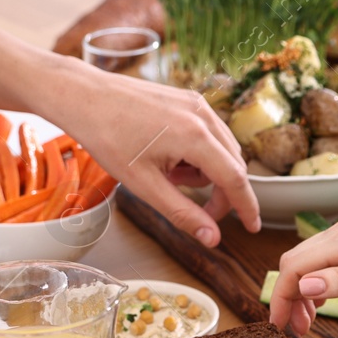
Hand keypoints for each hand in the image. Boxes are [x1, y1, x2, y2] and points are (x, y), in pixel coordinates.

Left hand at [48, 63, 259, 245]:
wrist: (85, 97)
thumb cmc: (108, 138)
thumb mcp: (145, 186)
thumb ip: (183, 213)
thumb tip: (212, 239)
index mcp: (195, 137)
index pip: (236, 179)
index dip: (247, 207)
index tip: (253, 228)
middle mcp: (203, 116)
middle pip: (234, 165)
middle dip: (221, 193)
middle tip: (198, 211)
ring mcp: (197, 104)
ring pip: (223, 150)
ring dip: (207, 173)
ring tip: (170, 177)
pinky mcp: (189, 99)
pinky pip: (209, 134)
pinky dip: (199, 154)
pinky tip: (170, 159)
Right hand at [266, 195, 337, 333]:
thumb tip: (303, 287)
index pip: (293, 268)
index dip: (280, 299)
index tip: (279, 328)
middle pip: (295, 263)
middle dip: (288, 297)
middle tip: (296, 330)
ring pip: (310, 260)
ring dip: (302, 291)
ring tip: (310, 321)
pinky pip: (326, 258)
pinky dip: (318, 281)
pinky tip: (327, 300)